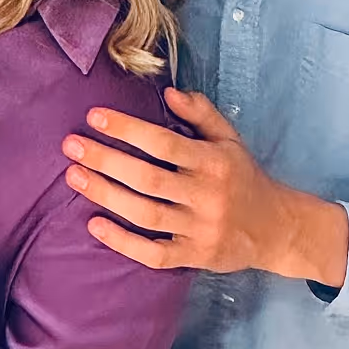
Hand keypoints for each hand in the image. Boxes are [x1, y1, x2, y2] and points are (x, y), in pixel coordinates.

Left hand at [62, 88, 348, 283]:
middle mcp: (207, 196)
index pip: (164, 143)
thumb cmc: (243, 176)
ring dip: (105, 195)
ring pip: (145, 215)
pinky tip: (94, 225)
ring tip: (73, 176)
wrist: (278, 229)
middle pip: (147, 178)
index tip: (94, 116)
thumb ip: (201, 113)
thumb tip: (168, 91)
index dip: (127, 129)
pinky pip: (154, 254)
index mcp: (213, 163)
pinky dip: (123, 242)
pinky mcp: (194, 257)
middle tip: (70, 145)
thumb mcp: (230, 139)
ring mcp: (200, 230)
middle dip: (105, 160)